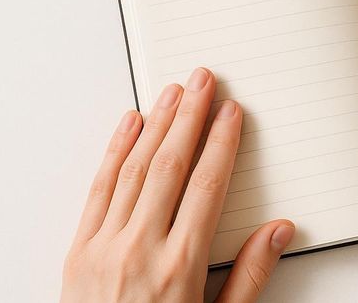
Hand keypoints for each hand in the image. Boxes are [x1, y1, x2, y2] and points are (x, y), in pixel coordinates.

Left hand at [63, 67, 294, 302]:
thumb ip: (249, 278)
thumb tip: (280, 231)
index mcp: (181, 267)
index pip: (206, 186)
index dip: (222, 143)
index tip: (232, 113)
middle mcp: (140, 249)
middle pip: (170, 165)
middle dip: (190, 116)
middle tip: (203, 80)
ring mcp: (103, 248)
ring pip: (134, 169)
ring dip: (156, 123)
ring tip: (173, 91)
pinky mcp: (77, 252)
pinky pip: (98, 190)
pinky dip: (114, 152)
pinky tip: (128, 125)